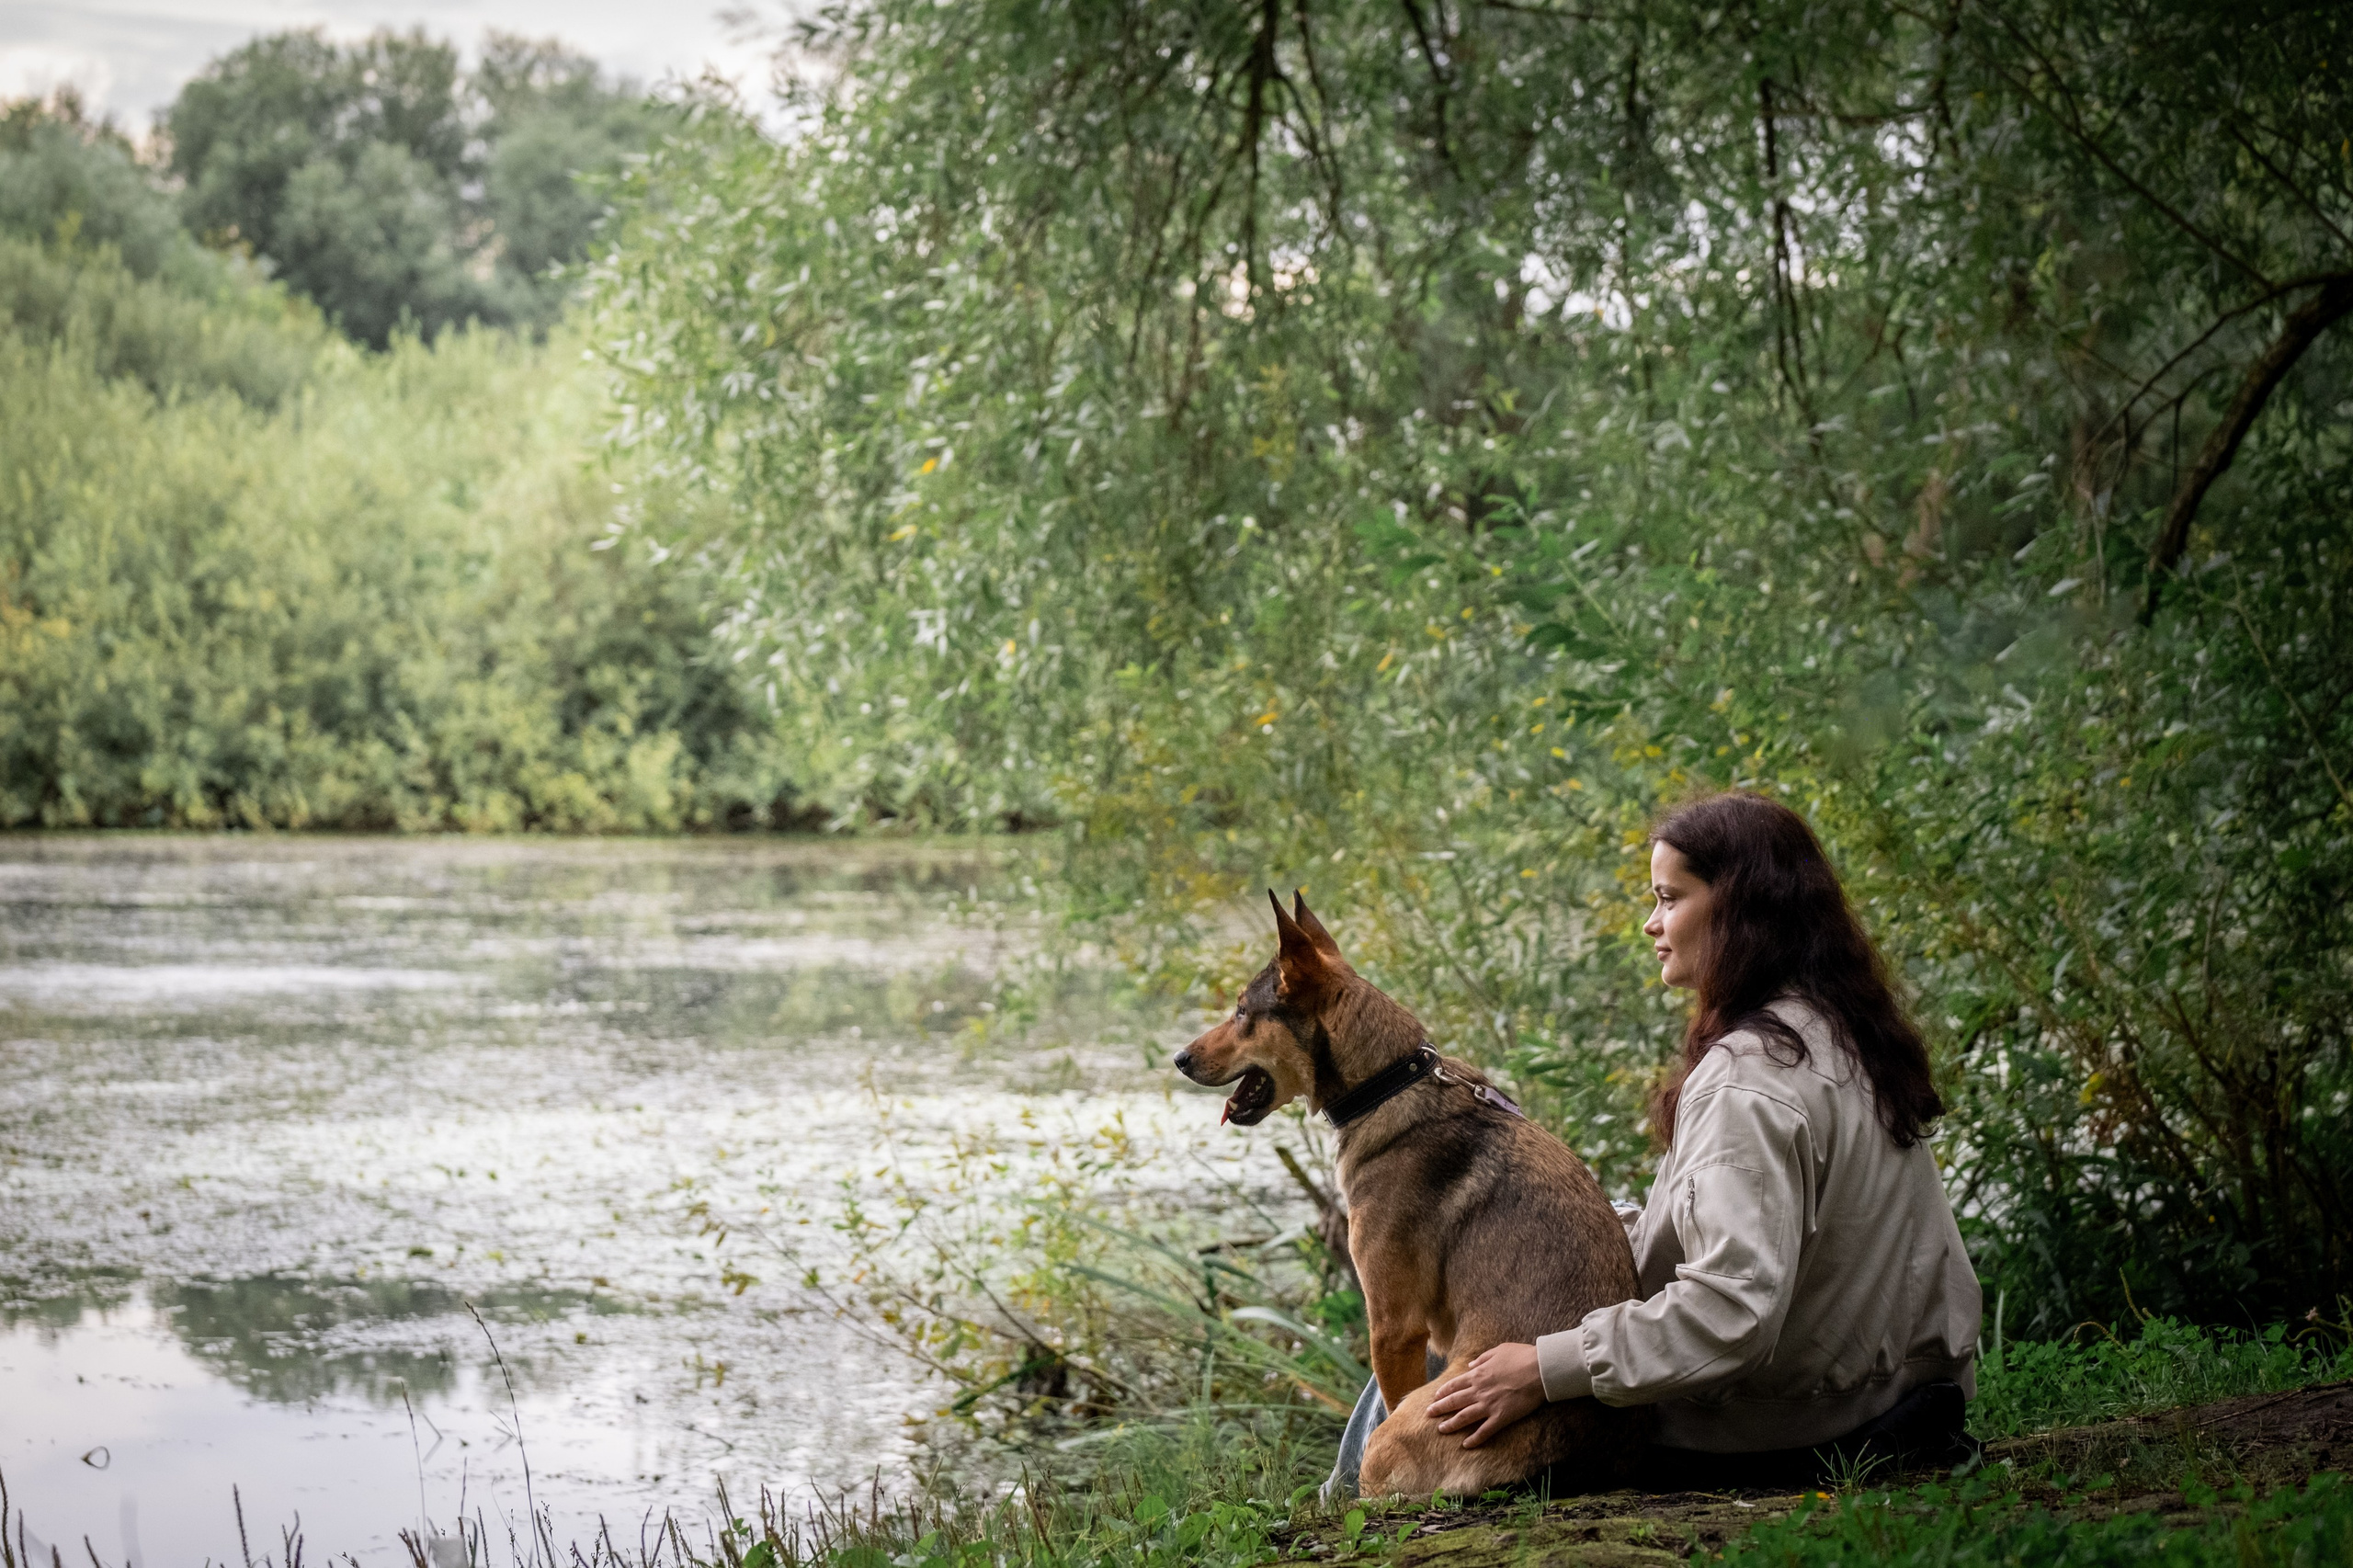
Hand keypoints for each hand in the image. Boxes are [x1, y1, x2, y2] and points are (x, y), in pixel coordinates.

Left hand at [1426, 1342, 1544, 1447]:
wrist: (1539, 1369)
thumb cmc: (1522, 1357)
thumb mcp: (1499, 1350)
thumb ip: (1482, 1358)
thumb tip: (1470, 1364)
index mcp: (1478, 1374)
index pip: (1455, 1384)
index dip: (1443, 1392)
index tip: (1435, 1397)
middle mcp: (1479, 1390)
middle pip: (1454, 1401)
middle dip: (1440, 1408)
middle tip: (1428, 1414)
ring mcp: (1489, 1405)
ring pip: (1464, 1417)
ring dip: (1451, 1424)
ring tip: (1441, 1430)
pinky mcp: (1501, 1417)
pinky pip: (1485, 1431)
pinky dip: (1475, 1439)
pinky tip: (1466, 1445)